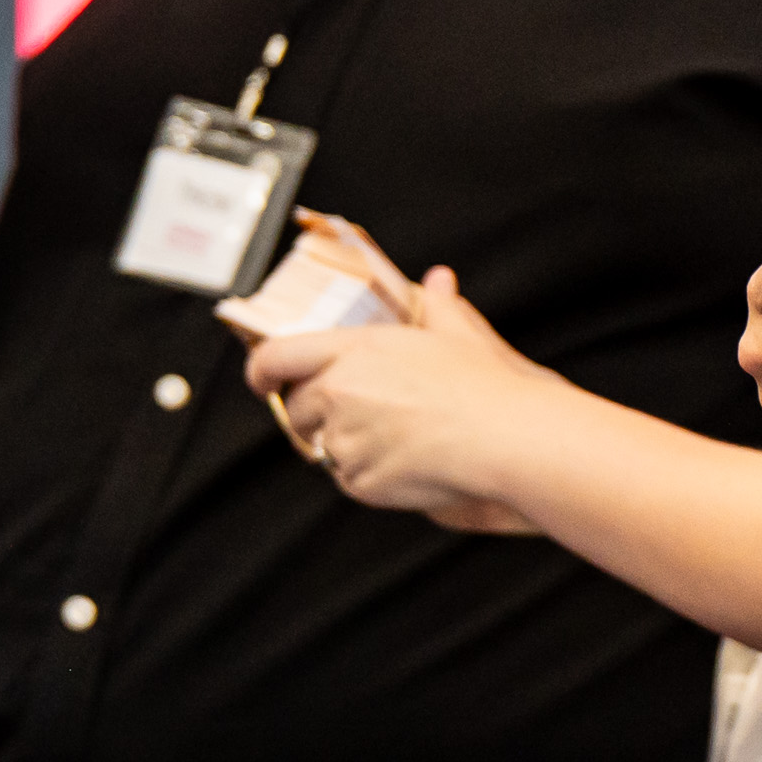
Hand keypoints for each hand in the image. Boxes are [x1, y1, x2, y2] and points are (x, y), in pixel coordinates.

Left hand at [244, 269, 551, 534]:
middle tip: (346, 412)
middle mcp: (338, 393)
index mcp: (353, 350)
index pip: (277, 357)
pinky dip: (365, 473)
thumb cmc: (480, 383)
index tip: (260, 378)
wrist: (501, 436)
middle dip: (311, 412)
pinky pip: (348, 477)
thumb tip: (439, 280)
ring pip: (321, 447)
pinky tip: (401, 461)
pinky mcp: (359, 480)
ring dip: (341, 443)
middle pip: (296, 408)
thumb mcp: (454, 333)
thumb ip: (437, 304)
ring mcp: (346, 440)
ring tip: (389, 436)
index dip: (260, 370)